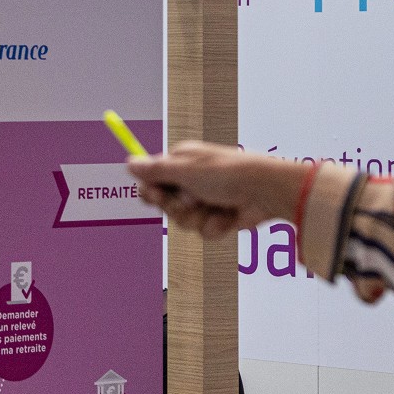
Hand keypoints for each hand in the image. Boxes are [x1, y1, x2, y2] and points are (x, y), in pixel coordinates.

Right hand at [127, 141, 308, 239]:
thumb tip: (129, 163)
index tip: (153, 195)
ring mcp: (206, 200)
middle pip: (165, 205)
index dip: (151, 191)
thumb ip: (156, 170)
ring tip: (214, 205)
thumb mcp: (186, 170)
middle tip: (189, 200)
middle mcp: (192, 181)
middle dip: (176, 207)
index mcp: (183, 162)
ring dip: (198, 217)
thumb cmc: (226, 173)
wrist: (264, 190)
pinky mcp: (219, 218)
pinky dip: (215, 226)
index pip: (153, 179)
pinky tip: (228, 216)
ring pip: (184, 222)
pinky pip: (204, 231)